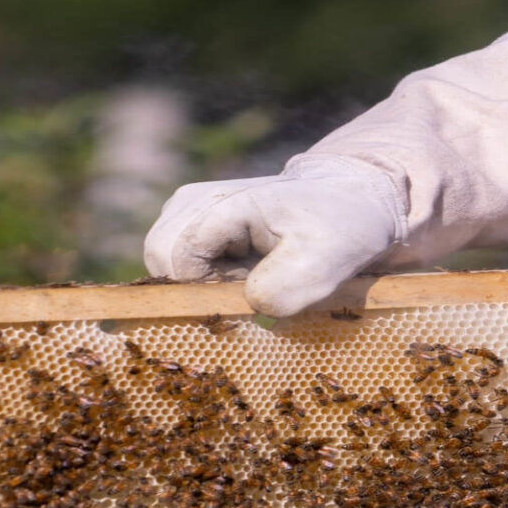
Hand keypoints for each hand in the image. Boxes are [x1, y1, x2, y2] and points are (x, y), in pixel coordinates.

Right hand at [144, 156, 405, 316]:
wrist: (347, 202)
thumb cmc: (338, 227)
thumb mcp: (327, 258)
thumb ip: (285, 286)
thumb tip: (248, 305)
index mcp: (218, 206)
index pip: (175, 264)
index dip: (206, 292)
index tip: (248, 289)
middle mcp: (191, 202)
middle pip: (161, 264)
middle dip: (200, 288)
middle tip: (250, 281)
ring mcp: (187, 211)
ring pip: (165, 268)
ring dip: (205, 284)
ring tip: (251, 272)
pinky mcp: (191, 224)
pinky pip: (177, 266)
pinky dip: (207, 280)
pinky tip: (244, 269)